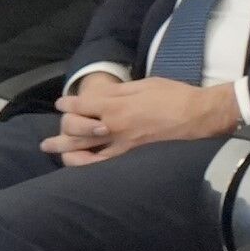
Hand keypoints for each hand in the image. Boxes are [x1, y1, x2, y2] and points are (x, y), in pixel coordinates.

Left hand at [52, 71, 237, 163]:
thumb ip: (119, 92)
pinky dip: (89, 166)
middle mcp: (114, 126)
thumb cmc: (175, 95)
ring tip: (55, 153)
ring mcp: (122, 144)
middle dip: (60, 132)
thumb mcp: (145, 84)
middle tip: (48, 140)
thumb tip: (100, 96)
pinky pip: (105, 165)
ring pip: (85, 151)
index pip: (80, 105)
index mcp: (116, 105)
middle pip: (75, 130)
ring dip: (66, 152)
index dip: (67, 104)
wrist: (201, 115)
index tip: (61, 104)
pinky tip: (82, 166)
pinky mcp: (133, 156)